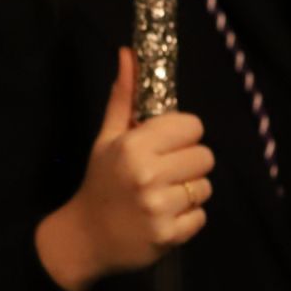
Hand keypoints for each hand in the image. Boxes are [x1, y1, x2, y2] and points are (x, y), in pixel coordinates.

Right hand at [35, 50, 213, 290]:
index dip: (182, 134)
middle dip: (188, 162)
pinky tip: (164, 216)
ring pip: (205, 187)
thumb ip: (123, 98)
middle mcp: (148, 175)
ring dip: (189, 190)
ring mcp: (160, 208)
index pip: (191, 126)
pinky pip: (201, 217)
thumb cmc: (99, 183)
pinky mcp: (170, 236)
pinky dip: (187, 218)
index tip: (167, 144)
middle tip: (165, 171)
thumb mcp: (106, 138)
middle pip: (204, 156)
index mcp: (134, 146)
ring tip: (164, 195)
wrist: (85, 238)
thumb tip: (129, 52)